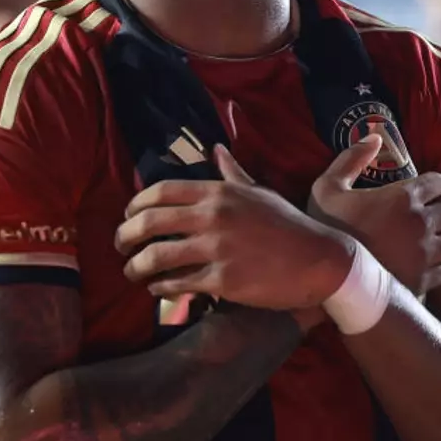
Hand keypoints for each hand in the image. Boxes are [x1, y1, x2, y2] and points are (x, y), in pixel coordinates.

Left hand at [117, 146, 353, 309]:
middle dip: (125, 237)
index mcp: (219, 192)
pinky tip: (158, 289)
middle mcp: (213, 216)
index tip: (128, 217)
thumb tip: (216, 150)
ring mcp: (217, 249)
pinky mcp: (222, 280)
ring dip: (136, 267)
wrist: (319, 260)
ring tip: (133, 272)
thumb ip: (232, 173)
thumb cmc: (288, 225)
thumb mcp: (259, 193)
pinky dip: (160, 288)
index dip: (135, 206)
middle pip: (148, 223)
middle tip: (121, 247)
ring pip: (156, 257)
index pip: (160, 192)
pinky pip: (177, 284)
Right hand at [308, 136, 440, 295]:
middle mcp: (422, 223)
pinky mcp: (424, 282)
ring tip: (434, 243)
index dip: (433, 185)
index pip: (439, 182)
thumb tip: (373, 137)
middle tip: (433, 216)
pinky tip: (422, 268)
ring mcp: (426, 255)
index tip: (425, 191)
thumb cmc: (327, 231)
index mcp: (404, 197)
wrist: (330, 281)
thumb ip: (351, 159)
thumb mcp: (327, 188)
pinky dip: (436, 269)